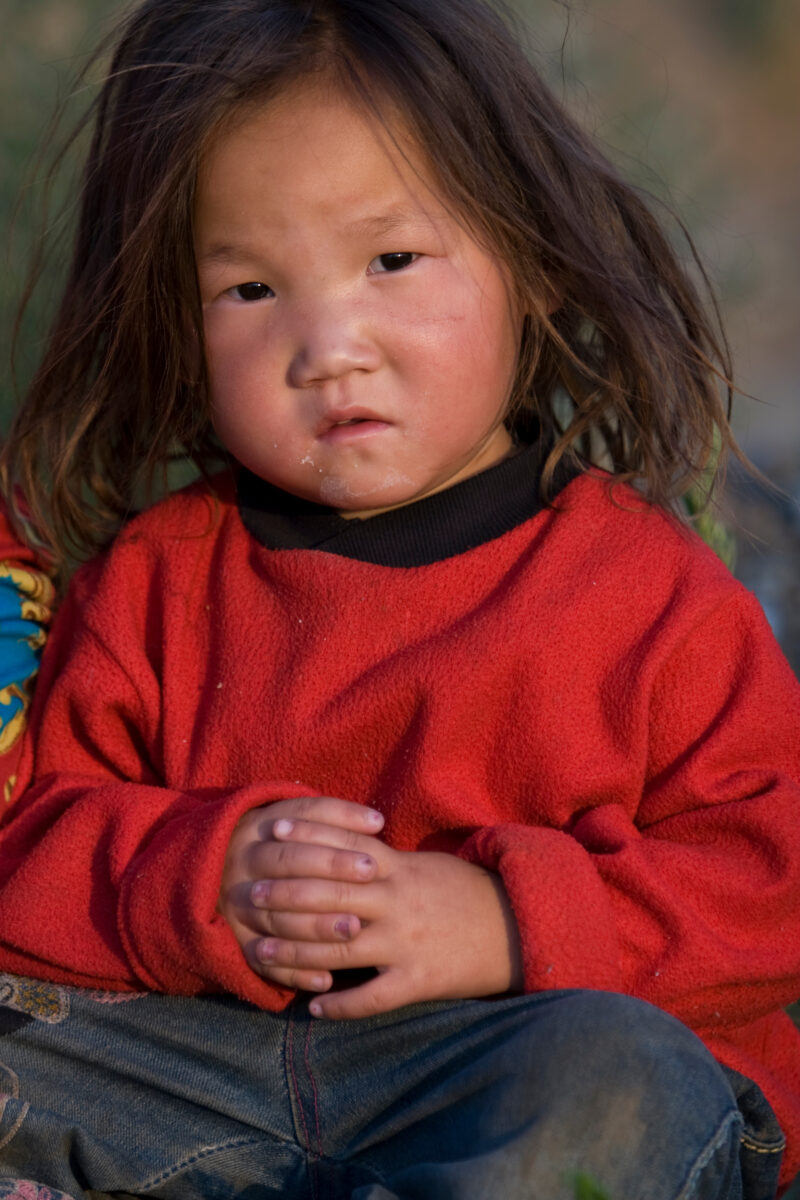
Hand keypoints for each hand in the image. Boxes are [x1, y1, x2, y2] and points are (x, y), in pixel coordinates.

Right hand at [218, 795, 384, 989]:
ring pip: (275, 919)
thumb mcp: (299, 817)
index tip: (373, 865)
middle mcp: (242, 864)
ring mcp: (235, 904)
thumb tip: (377, 821)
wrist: (217, 863)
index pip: (297, 842)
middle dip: (329, 886)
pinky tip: (326, 979)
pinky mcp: (238, 941)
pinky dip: (294, 972)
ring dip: (315, 928)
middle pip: (286, 872)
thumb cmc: (283, 839)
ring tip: (353, 931)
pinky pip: (262, 961)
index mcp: (259, 830)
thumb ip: (337, 816)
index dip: (335, 853)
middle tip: (368, 898)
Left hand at [246, 818, 524, 1018]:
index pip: (342, 849)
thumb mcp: (424, 864)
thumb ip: (382, 859)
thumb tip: (338, 845)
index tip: (269, 835)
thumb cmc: (463, 892)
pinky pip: (373, 997)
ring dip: (295, 953)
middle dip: (285, 896)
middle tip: (248, 896)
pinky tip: (313, 1008)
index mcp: (399, 868)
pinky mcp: (419, 979)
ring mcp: (407, 942)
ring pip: (340, 948)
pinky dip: (341, 1004)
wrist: (517, 927)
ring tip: (260, 953)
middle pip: (329, 896)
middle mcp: (397, 902)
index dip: (304, 840)